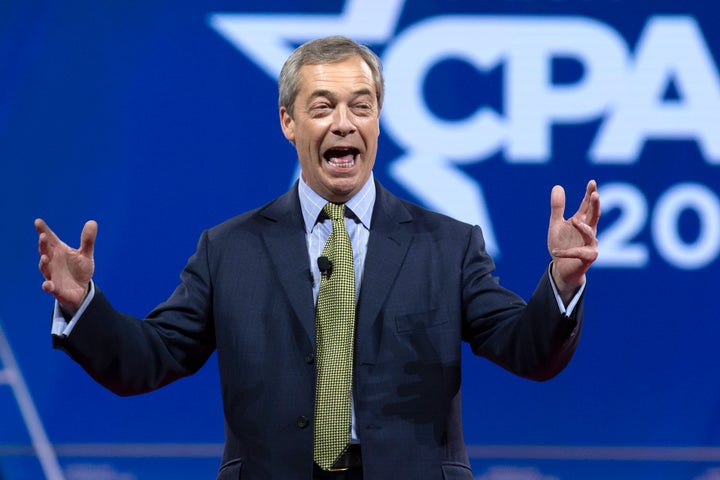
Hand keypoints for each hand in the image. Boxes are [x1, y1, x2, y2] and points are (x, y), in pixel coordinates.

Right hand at [35, 218, 96, 315]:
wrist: (82, 290)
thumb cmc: (80, 270)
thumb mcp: (86, 254)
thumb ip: (87, 240)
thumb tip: (92, 222)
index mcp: (59, 251)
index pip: (50, 239)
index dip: (43, 230)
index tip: (38, 221)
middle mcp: (52, 262)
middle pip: (45, 251)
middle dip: (43, 245)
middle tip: (43, 236)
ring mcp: (52, 275)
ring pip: (45, 268)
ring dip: (44, 263)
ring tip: (44, 257)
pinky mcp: (56, 289)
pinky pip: (49, 287)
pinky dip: (48, 286)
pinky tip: (48, 285)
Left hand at [547, 180, 600, 301]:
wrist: (562, 267)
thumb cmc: (562, 244)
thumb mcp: (556, 225)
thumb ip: (557, 208)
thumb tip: (558, 186)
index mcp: (581, 221)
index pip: (587, 205)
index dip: (589, 194)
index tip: (592, 182)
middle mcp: (589, 231)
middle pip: (594, 216)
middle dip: (595, 205)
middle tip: (596, 194)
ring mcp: (590, 245)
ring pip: (590, 234)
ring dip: (583, 227)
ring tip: (574, 221)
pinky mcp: (587, 258)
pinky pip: (577, 253)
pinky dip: (565, 252)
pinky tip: (555, 251)